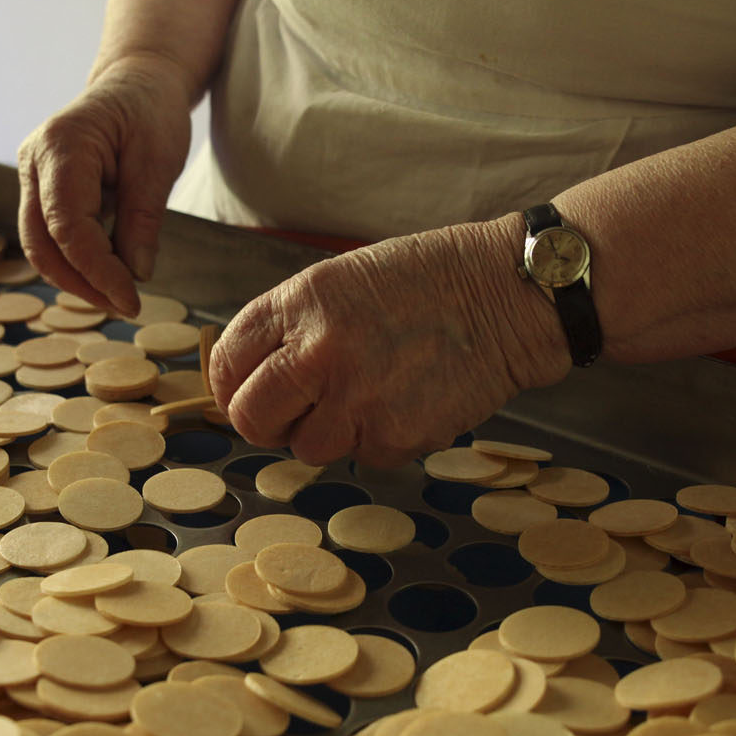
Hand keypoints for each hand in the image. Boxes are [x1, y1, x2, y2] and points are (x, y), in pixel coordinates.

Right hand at [18, 56, 194, 316]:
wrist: (137, 82)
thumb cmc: (150, 112)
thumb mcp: (159, 162)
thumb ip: (143, 219)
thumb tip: (136, 275)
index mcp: (61, 146)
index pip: (69, 227)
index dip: (97, 271)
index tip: (131, 300)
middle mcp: (33, 160)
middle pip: (42, 243)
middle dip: (82, 283)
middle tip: (125, 306)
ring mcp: (30, 174)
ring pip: (39, 245)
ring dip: (76, 278)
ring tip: (118, 295)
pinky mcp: (39, 188)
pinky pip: (48, 235)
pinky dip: (74, 260)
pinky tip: (107, 274)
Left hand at [209, 213, 572, 468]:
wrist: (508, 295)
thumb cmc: (427, 282)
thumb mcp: (341, 281)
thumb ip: (289, 327)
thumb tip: (247, 382)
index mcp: (301, 303)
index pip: (227, 362)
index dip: (230, 385)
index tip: (244, 392)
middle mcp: (320, 351)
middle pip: (251, 418)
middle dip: (266, 422)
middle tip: (291, 414)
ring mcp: (357, 398)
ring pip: (307, 447)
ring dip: (330, 430)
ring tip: (369, 392)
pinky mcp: (395, 435)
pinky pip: (363, 455)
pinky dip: (379, 437)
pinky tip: (407, 398)